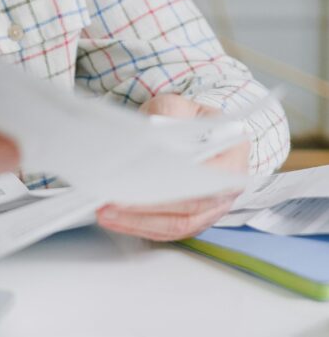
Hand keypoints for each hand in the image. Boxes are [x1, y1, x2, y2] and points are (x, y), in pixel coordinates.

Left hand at [95, 93, 249, 240]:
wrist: (194, 133)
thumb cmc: (187, 120)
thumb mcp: (178, 105)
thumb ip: (166, 113)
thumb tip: (148, 131)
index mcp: (231, 156)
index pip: (205, 178)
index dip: (172, 184)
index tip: (138, 181)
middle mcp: (226, 189)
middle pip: (187, 209)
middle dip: (146, 209)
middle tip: (110, 203)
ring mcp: (211, 210)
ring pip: (175, 225)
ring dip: (137, 222)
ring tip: (104, 212)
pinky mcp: (191, 220)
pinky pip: (166, 231)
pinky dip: (138, 226)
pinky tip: (114, 218)